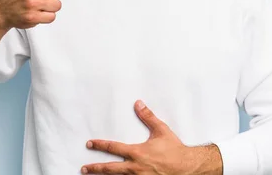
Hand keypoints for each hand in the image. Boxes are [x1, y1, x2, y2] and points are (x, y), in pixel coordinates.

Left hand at [81, 100, 222, 174]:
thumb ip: (148, 117)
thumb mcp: (161, 130)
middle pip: (109, 169)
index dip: (100, 145)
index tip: (90, 144)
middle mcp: (135, 168)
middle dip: (95, 168)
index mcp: (137, 153)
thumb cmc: (174, 150)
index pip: (113, 148)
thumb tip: (138, 104)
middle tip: (84, 168)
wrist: (187, 168)